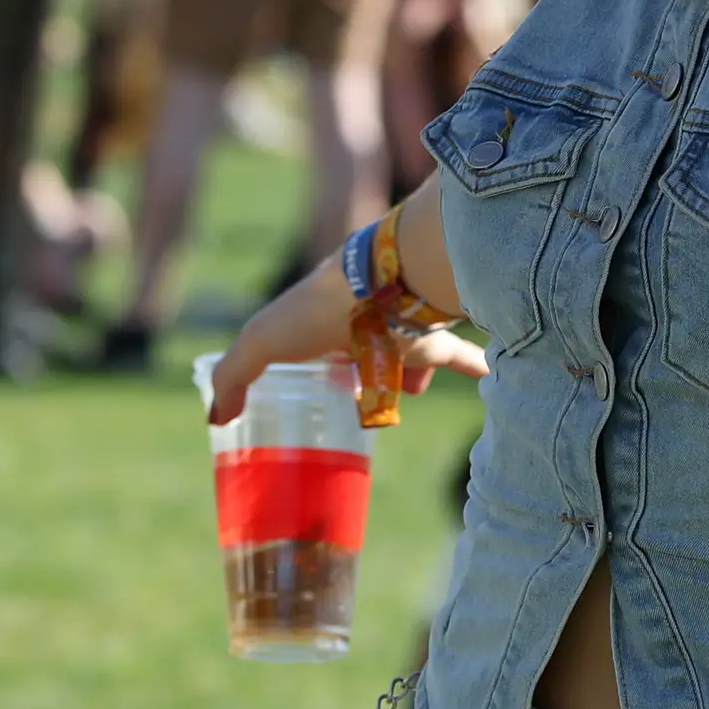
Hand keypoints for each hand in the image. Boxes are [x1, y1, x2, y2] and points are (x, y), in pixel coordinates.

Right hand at [207, 255, 484, 423]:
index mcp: (325, 323)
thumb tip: (217, 420)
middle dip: (368, 376)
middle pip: (369, 355)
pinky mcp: (439, 341)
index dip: (317, 368)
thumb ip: (234, 377)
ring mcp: (405, 333)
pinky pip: (463, 356)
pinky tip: (492, 374)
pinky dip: (476, 365)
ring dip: (415, 373)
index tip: (317, 394)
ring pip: (412, 357)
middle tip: (367, 405)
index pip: (320, 347)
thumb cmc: (316, 311)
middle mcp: (369, 326)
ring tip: (415, 394)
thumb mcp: (261, 343)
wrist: (381, 288)